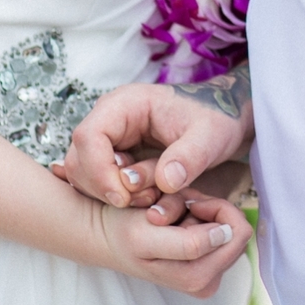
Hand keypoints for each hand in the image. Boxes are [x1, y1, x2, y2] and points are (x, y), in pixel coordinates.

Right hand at [61, 67, 251, 206]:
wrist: (224, 119)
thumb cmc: (217, 119)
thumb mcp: (211, 136)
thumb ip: (189, 156)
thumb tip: (164, 181)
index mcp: (126, 103)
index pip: (89, 136)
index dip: (98, 170)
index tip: (123, 198)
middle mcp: (110, 118)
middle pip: (80, 158)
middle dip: (105, 187)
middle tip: (144, 200)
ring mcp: (110, 138)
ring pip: (85, 174)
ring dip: (111, 194)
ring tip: (151, 198)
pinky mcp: (116, 156)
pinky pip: (100, 181)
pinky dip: (117, 196)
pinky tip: (147, 197)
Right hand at [98, 194, 250, 297]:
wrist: (109, 236)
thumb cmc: (125, 232)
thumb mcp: (147, 235)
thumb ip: (189, 242)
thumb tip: (226, 236)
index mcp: (197, 278)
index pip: (235, 232)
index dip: (213, 205)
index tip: (184, 202)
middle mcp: (206, 280)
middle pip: (235, 228)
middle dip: (209, 209)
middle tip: (180, 205)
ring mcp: (207, 272)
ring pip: (227, 225)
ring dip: (203, 210)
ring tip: (174, 212)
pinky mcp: (205, 261)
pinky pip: (219, 226)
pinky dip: (200, 214)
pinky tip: (177, 218)